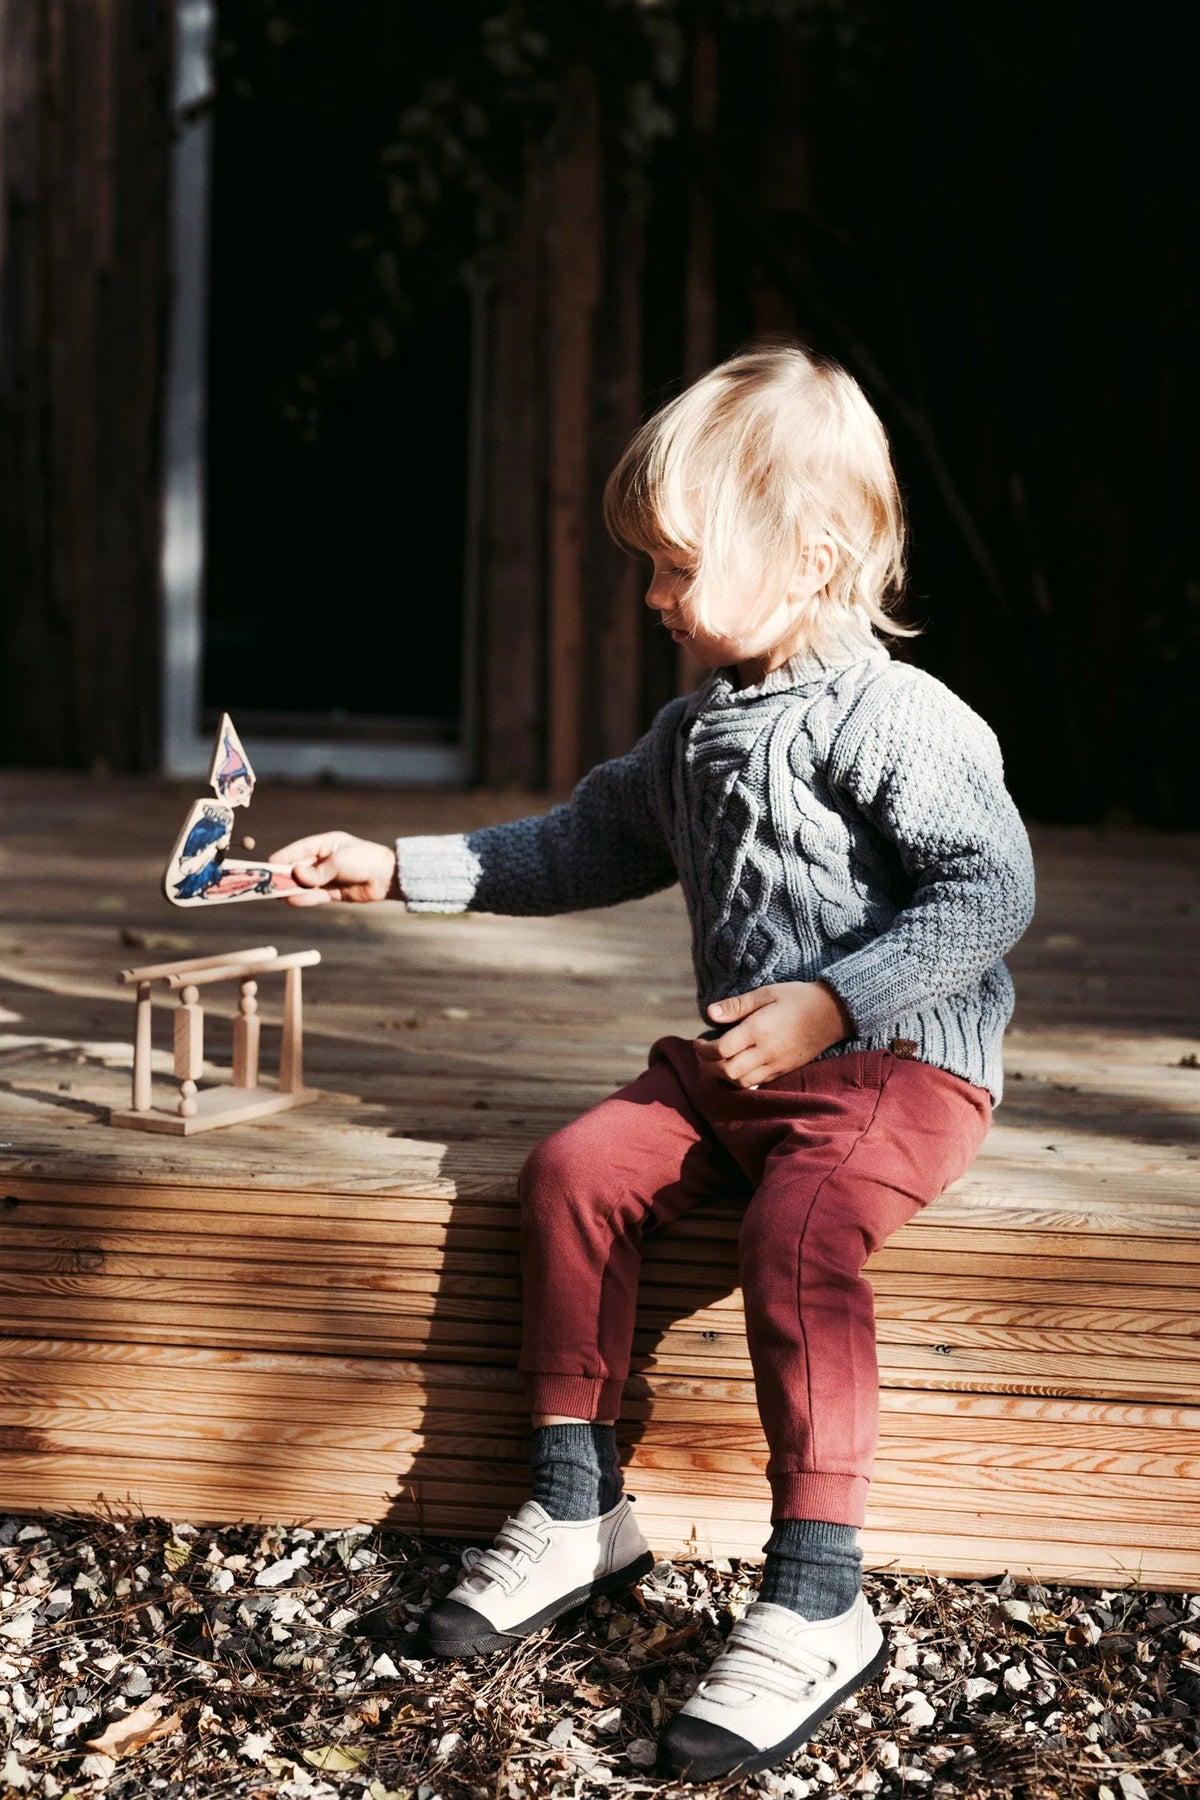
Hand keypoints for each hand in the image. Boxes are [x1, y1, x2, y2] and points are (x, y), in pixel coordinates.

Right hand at [266, 830, 397, 905]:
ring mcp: (328, 877)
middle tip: (267, 882)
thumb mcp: (340, 862)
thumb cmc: (365, 860)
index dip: (284, 856)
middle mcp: (324, 860)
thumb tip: (297, 876)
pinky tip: (291, 900)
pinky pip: (314, 895)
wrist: (387, 877)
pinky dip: (303, 898)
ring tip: (276, 894)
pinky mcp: (333, 892)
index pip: (299, 849)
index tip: (268, 863)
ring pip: (305, 883)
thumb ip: (318, 871)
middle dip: (284, 875)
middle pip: (299, 868)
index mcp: (326, 844)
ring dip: (291, 889)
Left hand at [694, 980, 854, 1088]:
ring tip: (717, 1061)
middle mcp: (766, 1052)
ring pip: (741, 1082)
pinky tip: (736, 1066)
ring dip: (723, 1075)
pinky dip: (740, 1079)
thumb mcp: (765, 993)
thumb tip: (709, 1014)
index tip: (699, 1040)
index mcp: (759, 1030)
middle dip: (709, 1065)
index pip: (721, 1050)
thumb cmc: (797, 998)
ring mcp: (776, 1064)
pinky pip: (756, 1083)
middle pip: (728, 1071)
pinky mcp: (784, 1070)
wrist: (833, 1013)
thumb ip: (736, 1006)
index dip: (704, 1049)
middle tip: (703, 1052)